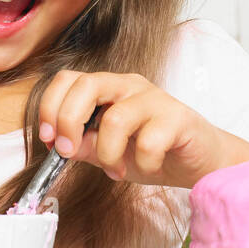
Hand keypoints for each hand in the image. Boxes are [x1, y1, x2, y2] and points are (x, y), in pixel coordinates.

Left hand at [37, 70, 223, 189]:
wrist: (200, 162)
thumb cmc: (153, 153)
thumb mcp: (107, 152)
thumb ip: (83, 145)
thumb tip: (57, 145)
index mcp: (108, 88)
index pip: (68, 79)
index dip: (50, 107)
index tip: (48, 140)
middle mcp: (129, 86)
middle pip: (86, 85)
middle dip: (68, 122)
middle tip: (70, 152)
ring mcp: (154, 98)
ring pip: (115, 119)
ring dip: (108, 154)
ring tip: (117, 169)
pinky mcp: (178, 117)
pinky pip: (148, 143)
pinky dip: (143, 164)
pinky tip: (150, 167)